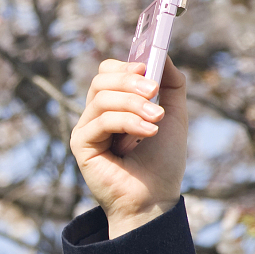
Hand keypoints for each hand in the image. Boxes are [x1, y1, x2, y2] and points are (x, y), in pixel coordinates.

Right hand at [69, 59, 187, 236]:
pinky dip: (127, 122)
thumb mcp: (173, 114)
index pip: (107, 71)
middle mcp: (96, 114)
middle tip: (155, 91)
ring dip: (134, 104)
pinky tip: (148, 132)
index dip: (126, 66)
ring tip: (157, 119)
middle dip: (130, 81)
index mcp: (114, 105)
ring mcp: (86, 128)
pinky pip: (100, 120)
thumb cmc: (163, 161)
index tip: (148, 68)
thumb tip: (162, 54)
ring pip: (103, 97)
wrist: (156, 199)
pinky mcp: (81, 144)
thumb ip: (170, 83)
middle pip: (101, 79)